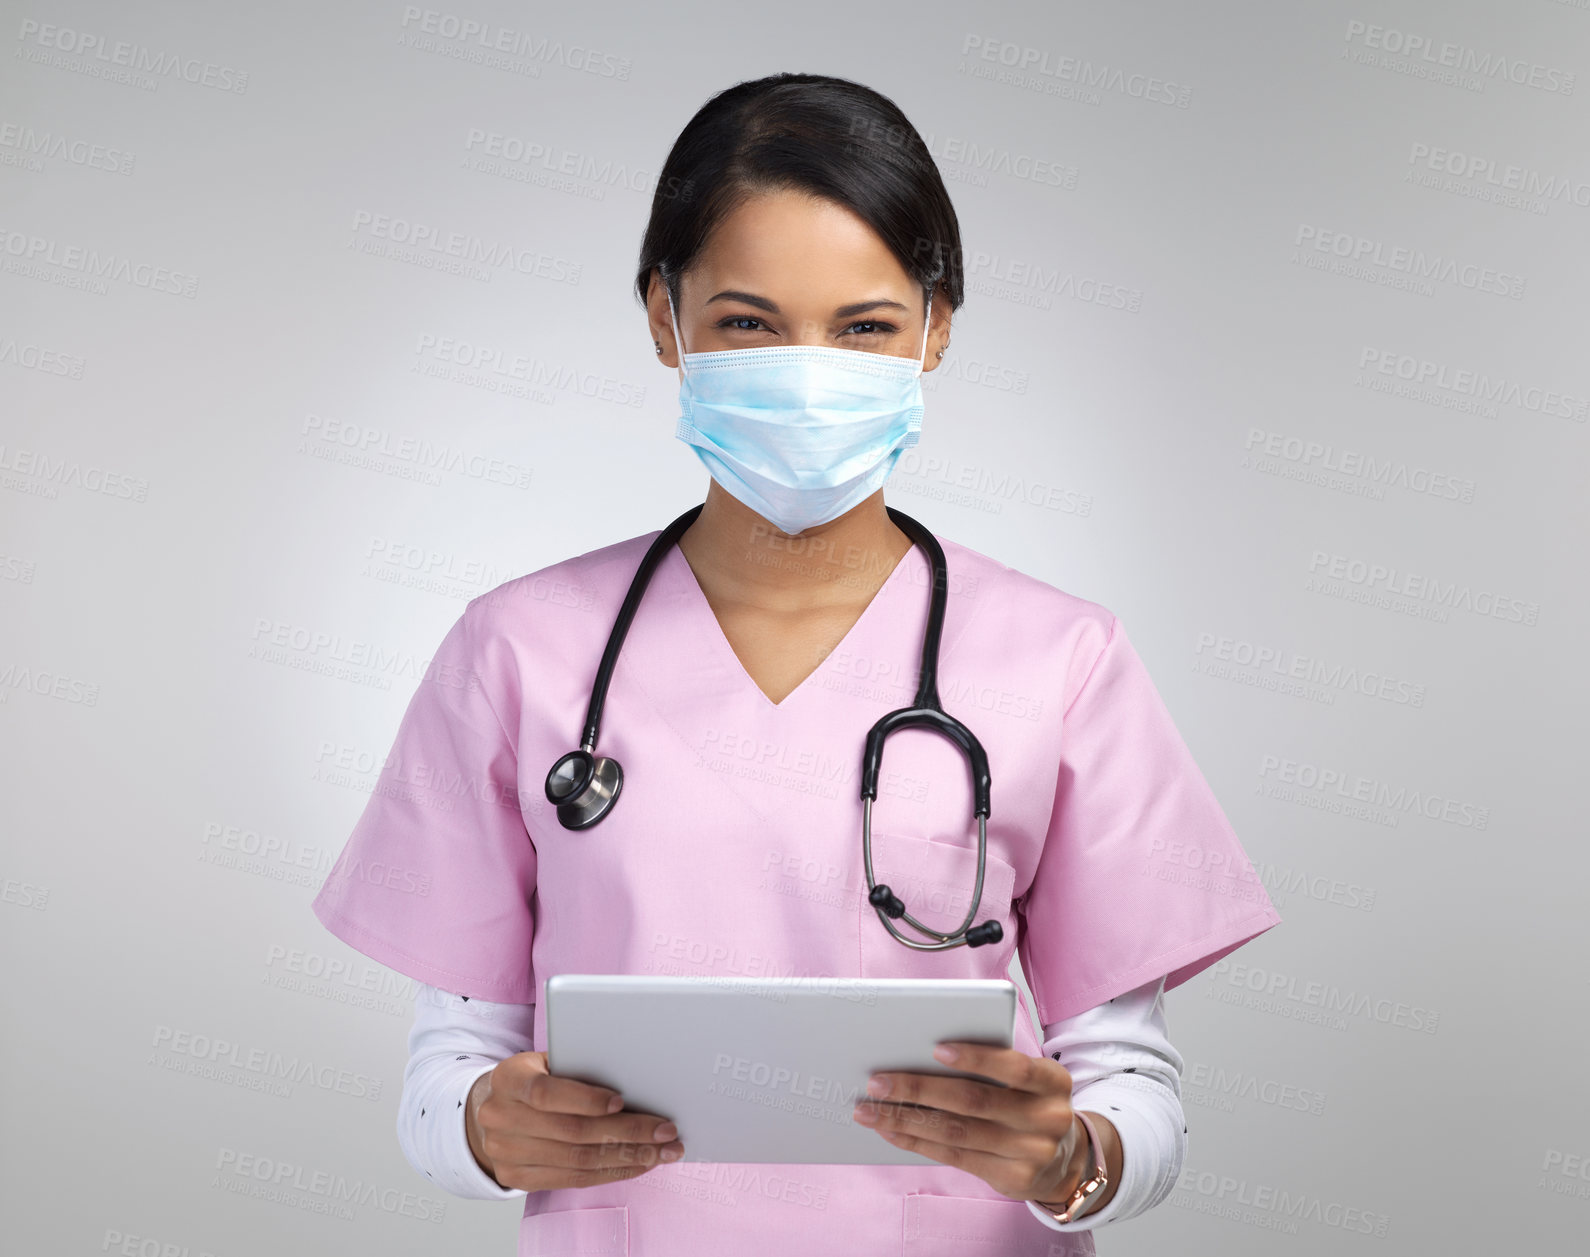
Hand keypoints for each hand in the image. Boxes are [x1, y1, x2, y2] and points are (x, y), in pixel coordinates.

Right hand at [465, 1051, 684, 1190]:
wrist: (494, 1108)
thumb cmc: (536, 1077)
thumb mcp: (547, 1061)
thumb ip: (578, 1067)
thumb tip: (638, 1080)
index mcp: (508, 1079)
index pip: (546, 1093)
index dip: (585, 1099)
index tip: (622, 1101)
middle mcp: (501, 1118)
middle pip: (572, 1132)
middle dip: (628, 1132)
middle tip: (666, 1131)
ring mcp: (506, 1152)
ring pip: (578, 1160)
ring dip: (628, 1157)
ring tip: (663, 1151)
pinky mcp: (518, 1178)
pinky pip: (574, 1179)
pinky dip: (612, 1172)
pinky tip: (639, 1163)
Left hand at [850, 1041, 1097, 1208]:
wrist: (1067, 1159)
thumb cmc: (1030, 1102)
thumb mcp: (1029, 1080)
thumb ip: (993, 1067)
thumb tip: (919, 1053)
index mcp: (1053, 1081)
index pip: (1014, 1066)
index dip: (976, 1058)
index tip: (936, 1049)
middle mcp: (1047, 1118)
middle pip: (974, 1101)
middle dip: (919, 1089)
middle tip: (877, 1081)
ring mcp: (1032, 1153)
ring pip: (957, 1132)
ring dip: (907, 1119)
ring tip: (870, 1110)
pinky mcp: (1012, 1179)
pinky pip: (955, 1157)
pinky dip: (918, 1142)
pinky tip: (892, 1130)